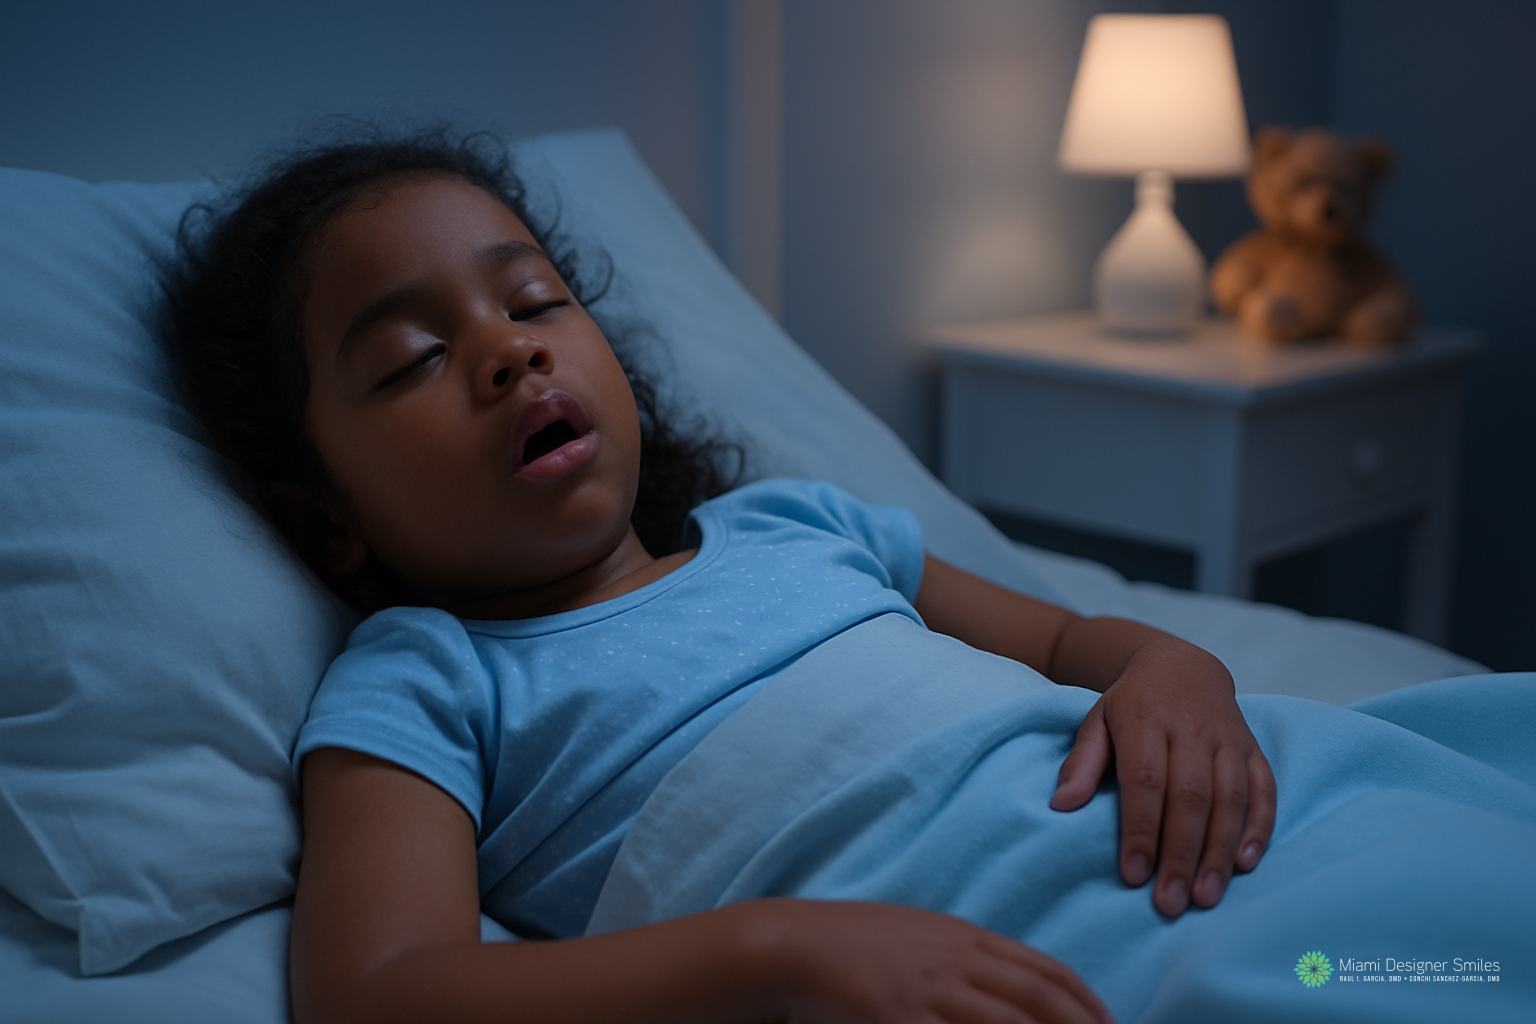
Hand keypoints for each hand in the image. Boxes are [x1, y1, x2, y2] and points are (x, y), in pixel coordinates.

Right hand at [750, 900, 1113, 1023]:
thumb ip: (959, 956)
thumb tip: (1002, 980)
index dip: (1082, 998)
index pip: (1040, 967)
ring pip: (1008, 1021)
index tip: (1109, 1022)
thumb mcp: (916, 937)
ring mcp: (928, 990)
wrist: (792, 947)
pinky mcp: (900, 1018)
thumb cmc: (851, 944)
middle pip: (1037, 995)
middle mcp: (954, 959)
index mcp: (961, 936)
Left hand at [1048, 638, 1275, 916]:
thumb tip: (1060, 805)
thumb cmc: (1132, 704)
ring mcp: (1227, 739)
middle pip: (1190, 797)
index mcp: (1145, 722)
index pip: (1145, 781)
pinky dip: (1258, 826)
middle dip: (1180, 854)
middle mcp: (1191, 730)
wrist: (1182, 665)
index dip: (1141, 829)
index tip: (1134, 874)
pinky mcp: (1252, 748)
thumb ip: (1082, 762)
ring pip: (1230, 798)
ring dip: (1219, 851)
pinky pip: (1263, 789)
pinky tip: (1246, 863)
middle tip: (1171, 902)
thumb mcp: (1097, 720)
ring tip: (1205, 895)